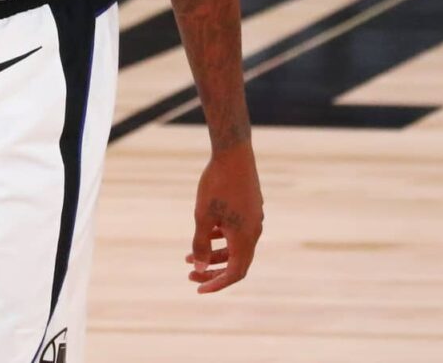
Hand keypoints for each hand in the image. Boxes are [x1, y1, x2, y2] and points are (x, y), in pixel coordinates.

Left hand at [185, 140, 262, 292]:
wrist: (233, 154)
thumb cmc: (216, 185)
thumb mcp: (202, 216)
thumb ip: (200, 243)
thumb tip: (198, 267)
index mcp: (245, 238)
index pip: (235, 273)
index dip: (217, 283)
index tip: (198, 288)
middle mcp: (254, 232)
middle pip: (235, 262)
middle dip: (212, 271)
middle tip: (189, 274)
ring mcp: (254, 220)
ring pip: (235, 247)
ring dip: (214, 254)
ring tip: (188, 257)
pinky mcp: (250, 209)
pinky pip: (237, 232)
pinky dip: (221, 239)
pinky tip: (205, 233)